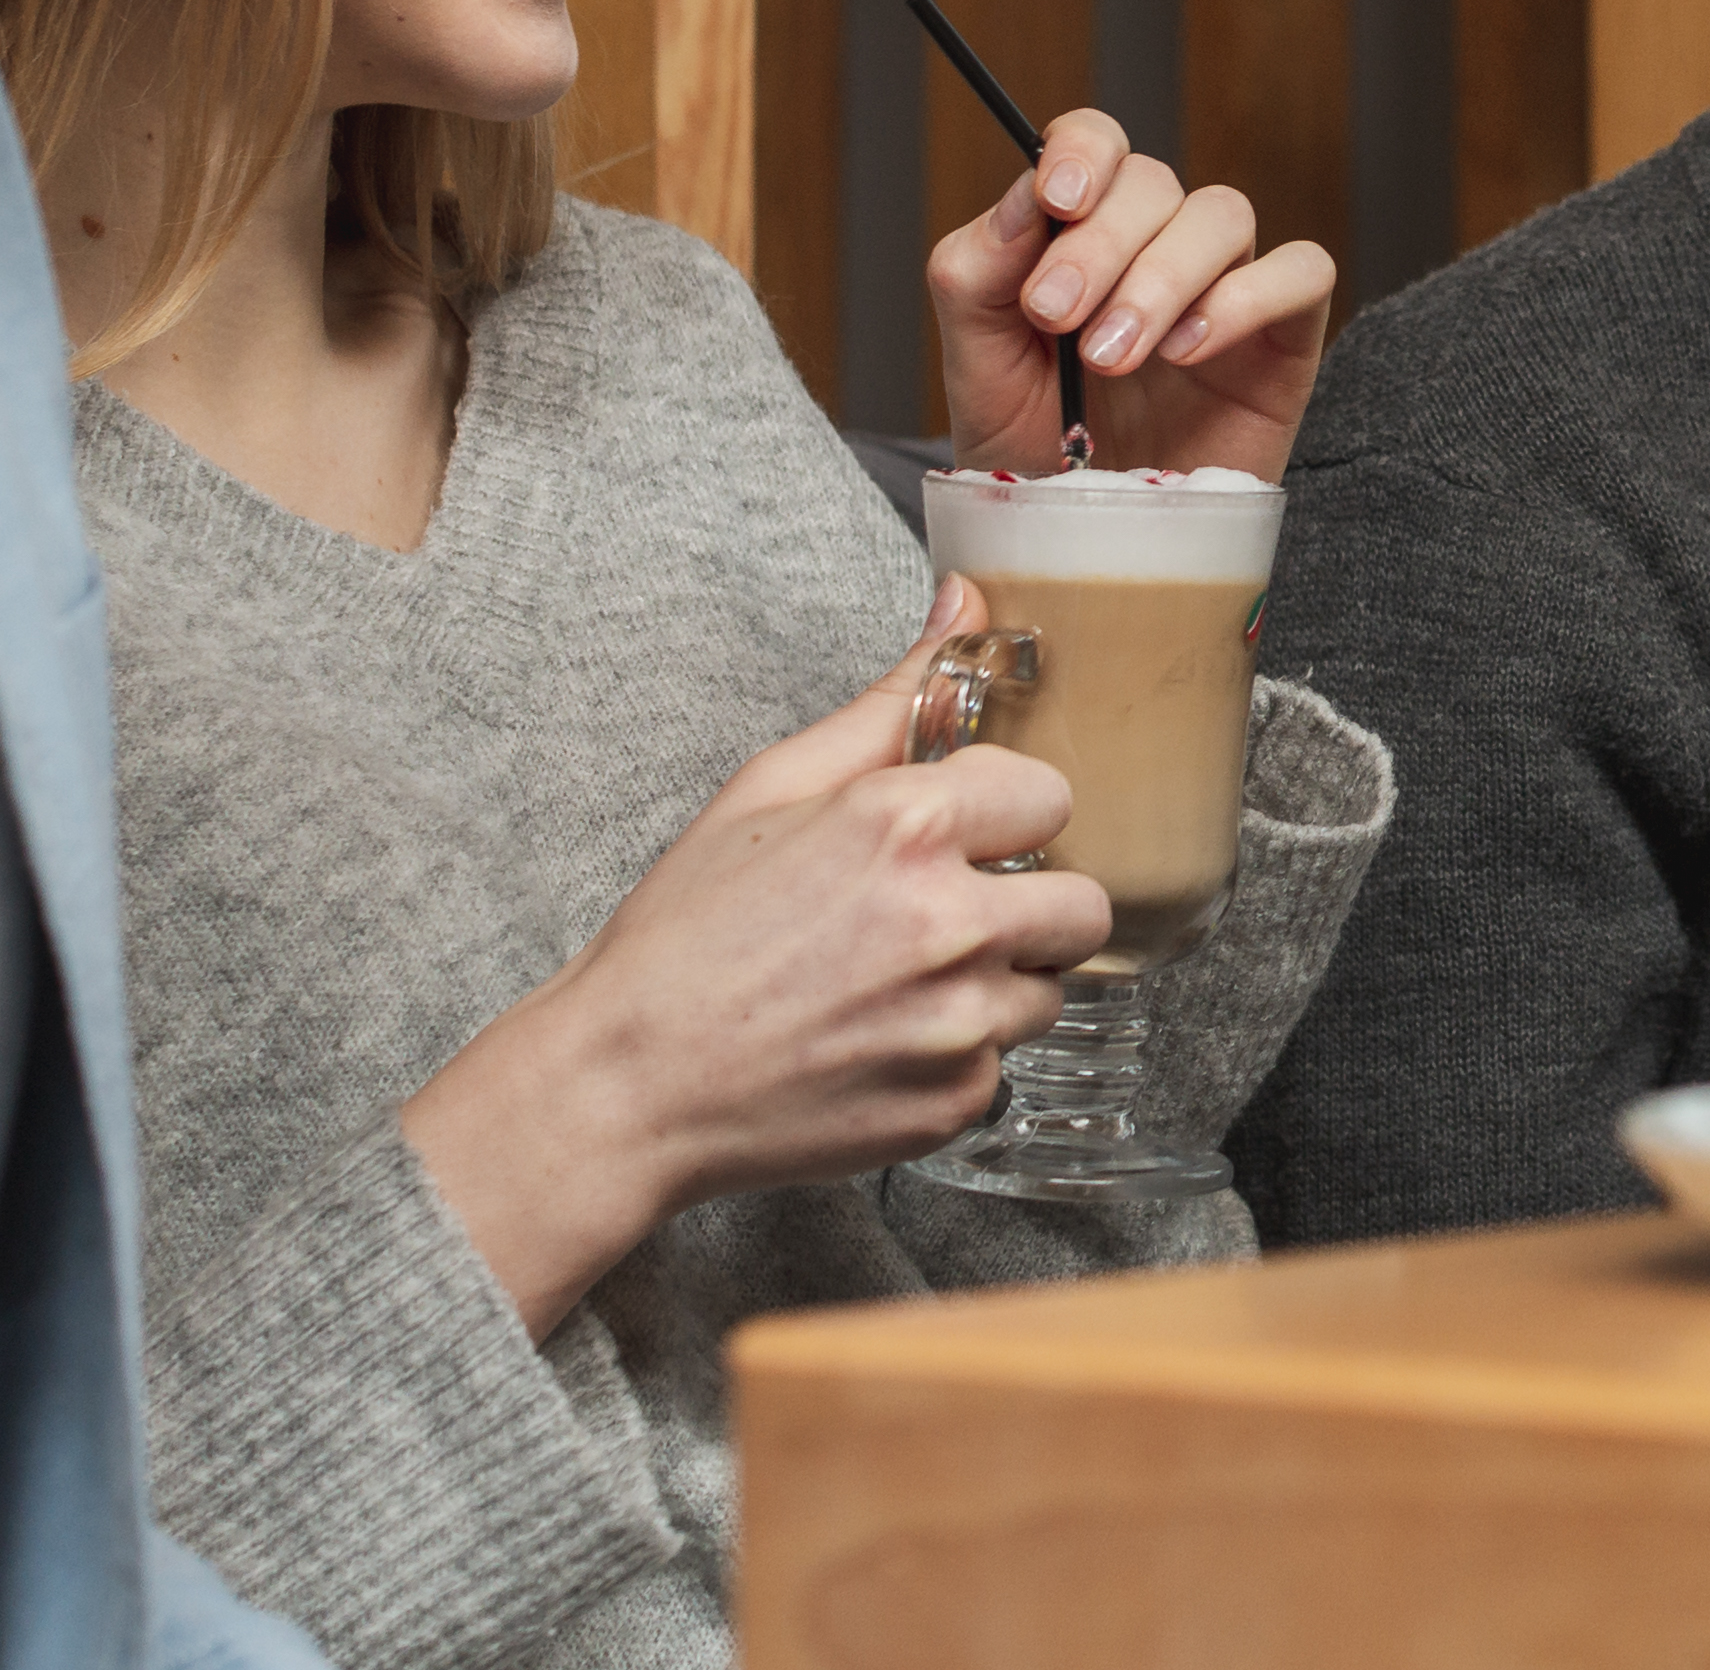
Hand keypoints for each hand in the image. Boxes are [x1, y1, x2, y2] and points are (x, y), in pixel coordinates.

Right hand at [400, 584, 1111, 1333]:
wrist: (626, 1086)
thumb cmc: (684, 936)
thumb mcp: (772, 788)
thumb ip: (891, 700)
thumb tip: (965, 606)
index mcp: (907, 828)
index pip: (1050, 796)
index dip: (1002, 812)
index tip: (959, 833)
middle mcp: (950, 924)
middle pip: (1083, 900)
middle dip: (1028, 899)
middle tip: (951, 909)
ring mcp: (958, 1024)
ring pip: (1049, 986)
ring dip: (999, 979)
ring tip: (902, 979)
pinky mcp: (952, 1104)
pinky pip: (1002, 1064)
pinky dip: (957, 1054)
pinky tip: (880, 1039)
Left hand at [922, 104, 1337, 479]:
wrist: (1085, 555)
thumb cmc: (1035, 457)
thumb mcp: (976, 367)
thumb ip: (976, 275)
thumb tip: (1020, 202)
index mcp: (1079, 234)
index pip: (1095, 142)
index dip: (1082, 151)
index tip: (1054, 200)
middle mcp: (1156, 248)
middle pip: (1154, 182)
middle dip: (1101, 243)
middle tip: (1059, 316)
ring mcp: (1225, 290)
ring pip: (1223, 214)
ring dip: (1161, 276)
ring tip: (1115, 356)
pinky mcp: (1283, 340)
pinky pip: (1300, 272)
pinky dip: (1245, 297)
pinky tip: (1188, 352)